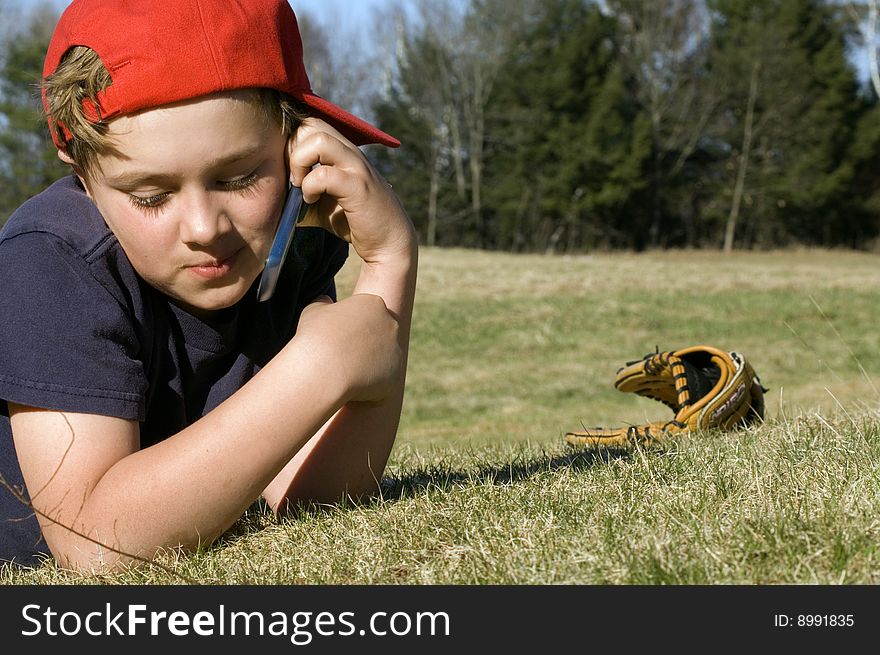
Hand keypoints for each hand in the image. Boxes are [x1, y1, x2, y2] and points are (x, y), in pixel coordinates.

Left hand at [286, 119, 416, 265]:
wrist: (387, 243)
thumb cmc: (352, 221)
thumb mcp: (318, 204)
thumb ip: (297, 193)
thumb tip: (270, 194)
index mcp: (340, 151)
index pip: (309, 123)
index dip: (290, 141)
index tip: (288, 169)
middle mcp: (349, 152)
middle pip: (310, 124)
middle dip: (291, 148)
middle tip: (292, 177)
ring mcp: (355, 167)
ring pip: (318, 139)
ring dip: (299, 162)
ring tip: (299, 186)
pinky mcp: (358, 186)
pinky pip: (324, 174)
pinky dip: (309, 187)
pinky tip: (311, 201)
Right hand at [294, 294, 402, 403]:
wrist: (323, 370)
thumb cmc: (315, 338)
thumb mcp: (312, 311)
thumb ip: (322, 304)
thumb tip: (325, 302)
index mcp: (373, 304)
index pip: (366, 315)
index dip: (350, 328)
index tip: (336, 338)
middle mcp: (391, 325)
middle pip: (378, 336)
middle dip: (363, 346)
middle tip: (340, 357)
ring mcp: (396, 351)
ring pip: (382, 361)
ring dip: (366, 368)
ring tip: (342, 374)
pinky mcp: (395, 377)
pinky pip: (383, 385)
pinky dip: (369, 390)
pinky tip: (350, 391)